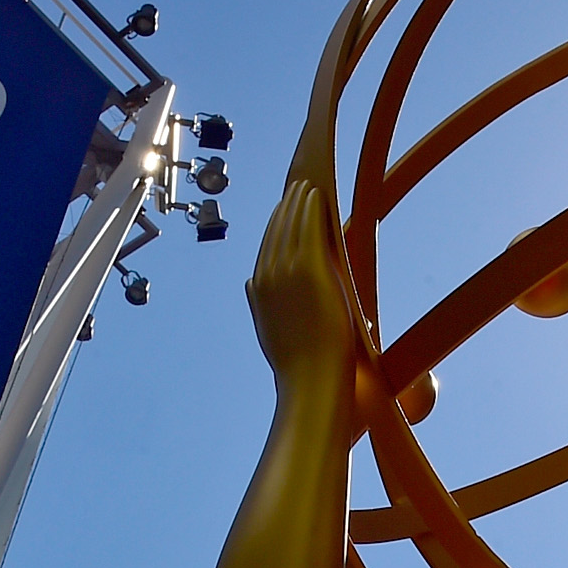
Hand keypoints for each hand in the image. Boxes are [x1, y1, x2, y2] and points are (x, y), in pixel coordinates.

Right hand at [248, 181, 363, 401]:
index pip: (266, 247)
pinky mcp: (309, 269)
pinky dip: (311, 208)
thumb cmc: (300, 364)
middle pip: (276, 231)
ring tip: (307, 186)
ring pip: (292, 225)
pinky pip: (308, 228)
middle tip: (297, 189)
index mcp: (260, 289)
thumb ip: (261, 304)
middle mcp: (268, 275)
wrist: (311, 380)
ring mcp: (287, 271)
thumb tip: (251, 284)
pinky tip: (316, 194)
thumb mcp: (270, 331)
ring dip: (299, 202)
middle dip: (286, 208)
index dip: (276, 225)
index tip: (285, 209)